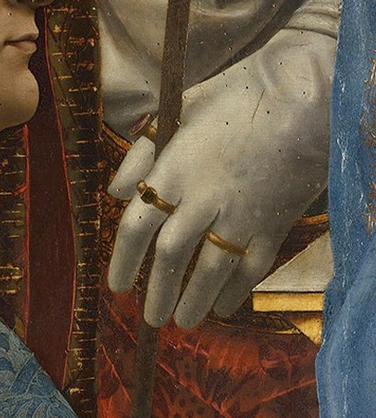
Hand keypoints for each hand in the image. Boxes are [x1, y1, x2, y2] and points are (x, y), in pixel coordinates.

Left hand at [107, 29, 333, 326]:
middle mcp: (203, 197)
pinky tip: (222, 307)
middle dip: (158, 291)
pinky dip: (236, 291)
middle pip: (172, 255)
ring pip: (211, 268)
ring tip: (182, 322)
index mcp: (174, 168)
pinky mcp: (274, 221)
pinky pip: (252, 266)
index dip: (123, 260)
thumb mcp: (177, 111)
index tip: (117, 286)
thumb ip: (142, 153)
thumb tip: (115, 192)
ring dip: (193, 300)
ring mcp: (241, 213)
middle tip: (151, 319)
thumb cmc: (235, 95)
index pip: (137, 225)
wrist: (303, 95)